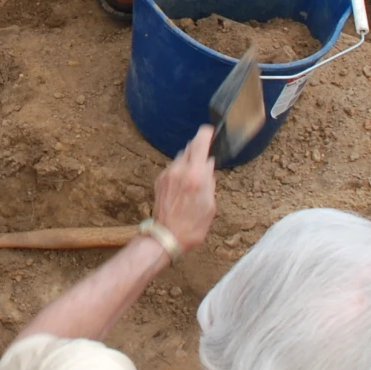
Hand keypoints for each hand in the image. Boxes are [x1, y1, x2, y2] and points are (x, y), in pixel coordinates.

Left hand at [153, 127, 216, 253]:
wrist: (166, 237)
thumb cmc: (192, 226)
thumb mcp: (210, 205)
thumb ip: (209, 181)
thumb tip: (209, 165)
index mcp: (195, 175)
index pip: (200, 143)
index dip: (206, 134)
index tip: (211, 132)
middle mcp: (179, 170)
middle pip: (190, 148)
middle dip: (199, 150)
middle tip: (206, 161)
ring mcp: (167, 174)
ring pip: (181, 158)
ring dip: (189, 162)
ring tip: (195, 179)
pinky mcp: (159, 180)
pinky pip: (173, 168)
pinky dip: (180, 172)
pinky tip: (184, 186)